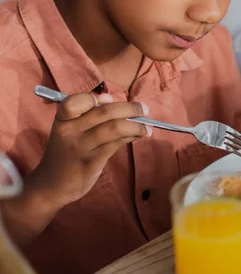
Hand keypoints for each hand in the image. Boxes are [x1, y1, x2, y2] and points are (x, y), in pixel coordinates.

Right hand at [29, 92, 150, 207]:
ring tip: (148, 127)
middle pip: (104, 112)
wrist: (51, 185)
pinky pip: (116, 144)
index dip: (94, 98)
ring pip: (115, 127)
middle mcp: (68, 131)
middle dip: (130, 108)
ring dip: (136, 125)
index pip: (74, 101)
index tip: (111, 99)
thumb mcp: (70, 130)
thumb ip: (88, 115)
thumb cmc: (67, 151)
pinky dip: (131, 136)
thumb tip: (113, 100)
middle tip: (145, 109)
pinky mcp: (90, 162)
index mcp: (62, 119)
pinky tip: (139, 135)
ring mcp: (79, 147)